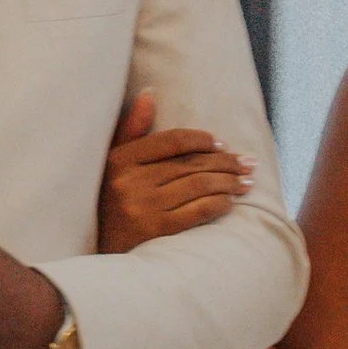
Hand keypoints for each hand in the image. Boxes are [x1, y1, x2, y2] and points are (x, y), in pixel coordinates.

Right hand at [99, 87, 251, 252]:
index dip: (202, 140)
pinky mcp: (156, 232)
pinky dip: (219, 204)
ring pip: (198, 185)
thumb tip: (150, 92)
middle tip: (247, 163)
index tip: (221, 144)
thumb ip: (131, 129)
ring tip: (245, 182)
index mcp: (120, 160)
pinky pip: (197, 211)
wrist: (101, 255)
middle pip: (190, 164)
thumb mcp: (112, 164)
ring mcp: (143, 207)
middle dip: (225, 162)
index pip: (172, 140)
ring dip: (228, 182)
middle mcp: (130, 181)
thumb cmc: (111, 205)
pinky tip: (231, 202)